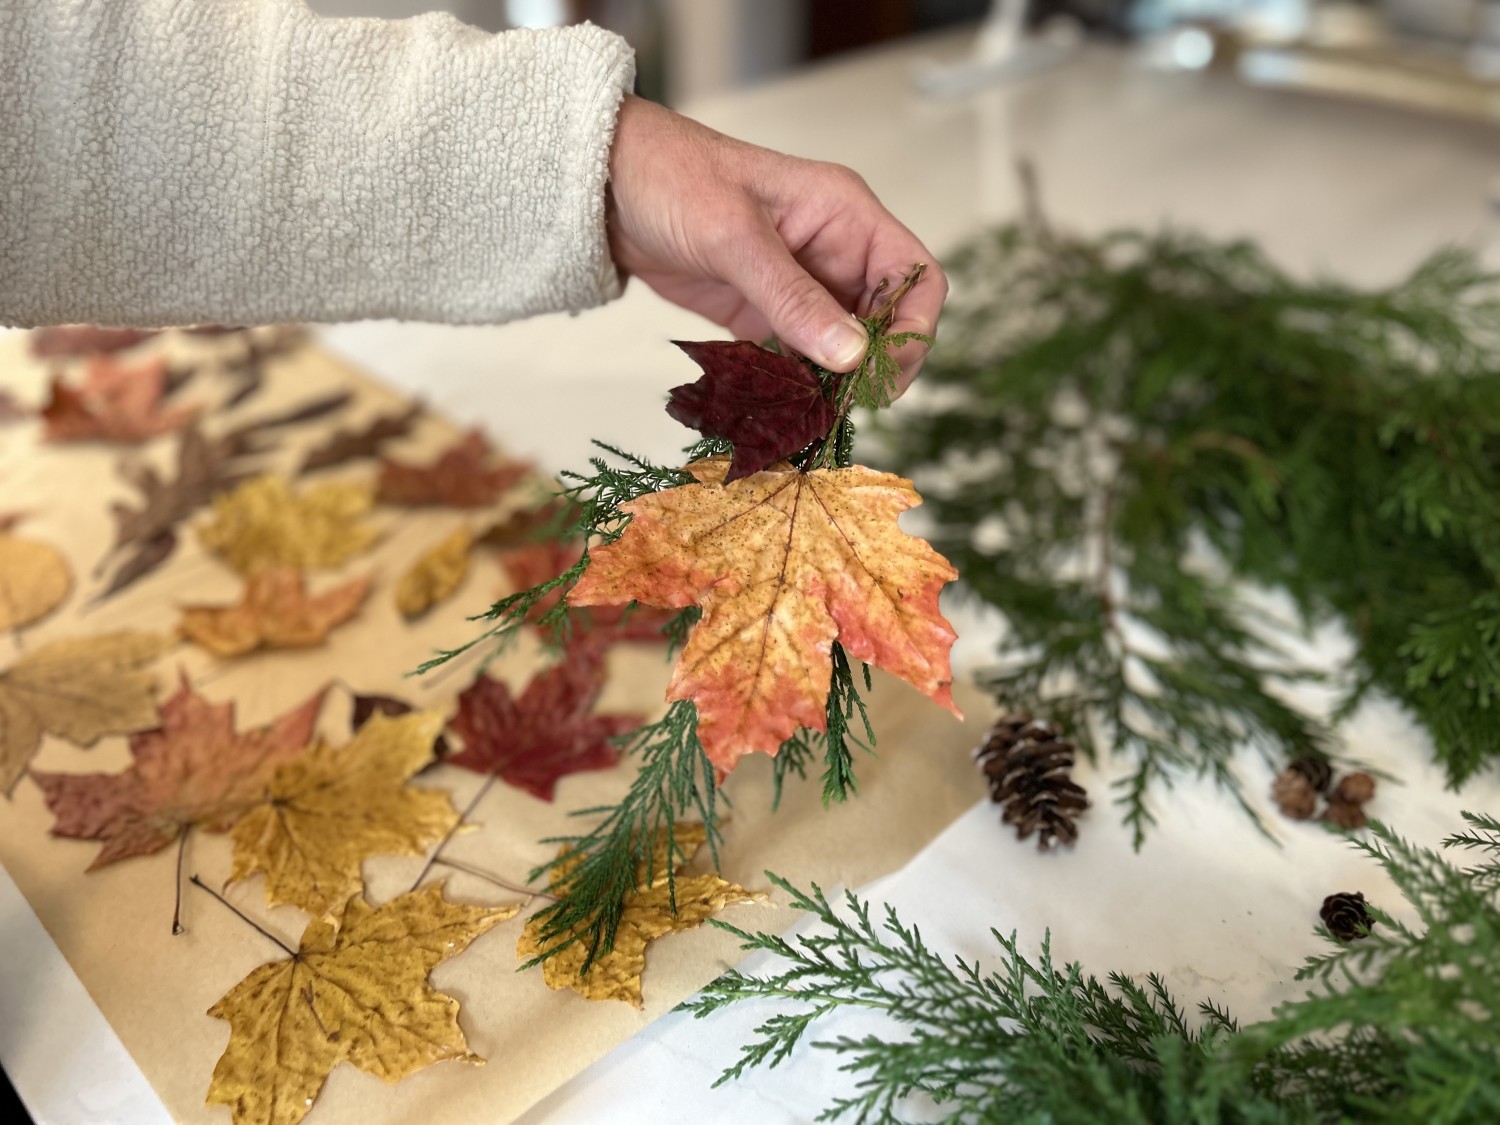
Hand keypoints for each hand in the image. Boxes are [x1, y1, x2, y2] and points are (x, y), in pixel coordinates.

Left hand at [605, 95, 945, 391]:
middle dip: (870, 369)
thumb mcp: (735, 236)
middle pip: (885, 323)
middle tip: (837, 406)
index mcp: (847, 216)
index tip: (881, 374)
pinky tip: (776, 409)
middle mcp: (835, 252)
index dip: (913, 330)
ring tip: (804, 416)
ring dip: (830, 385)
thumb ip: (792, 297)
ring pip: (842, 349)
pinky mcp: (764, 314)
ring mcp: (800, 286)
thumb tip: (851, 356)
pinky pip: (796, 359)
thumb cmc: (672, 178)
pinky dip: (793, 386)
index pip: (916, 277)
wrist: (606, 183)